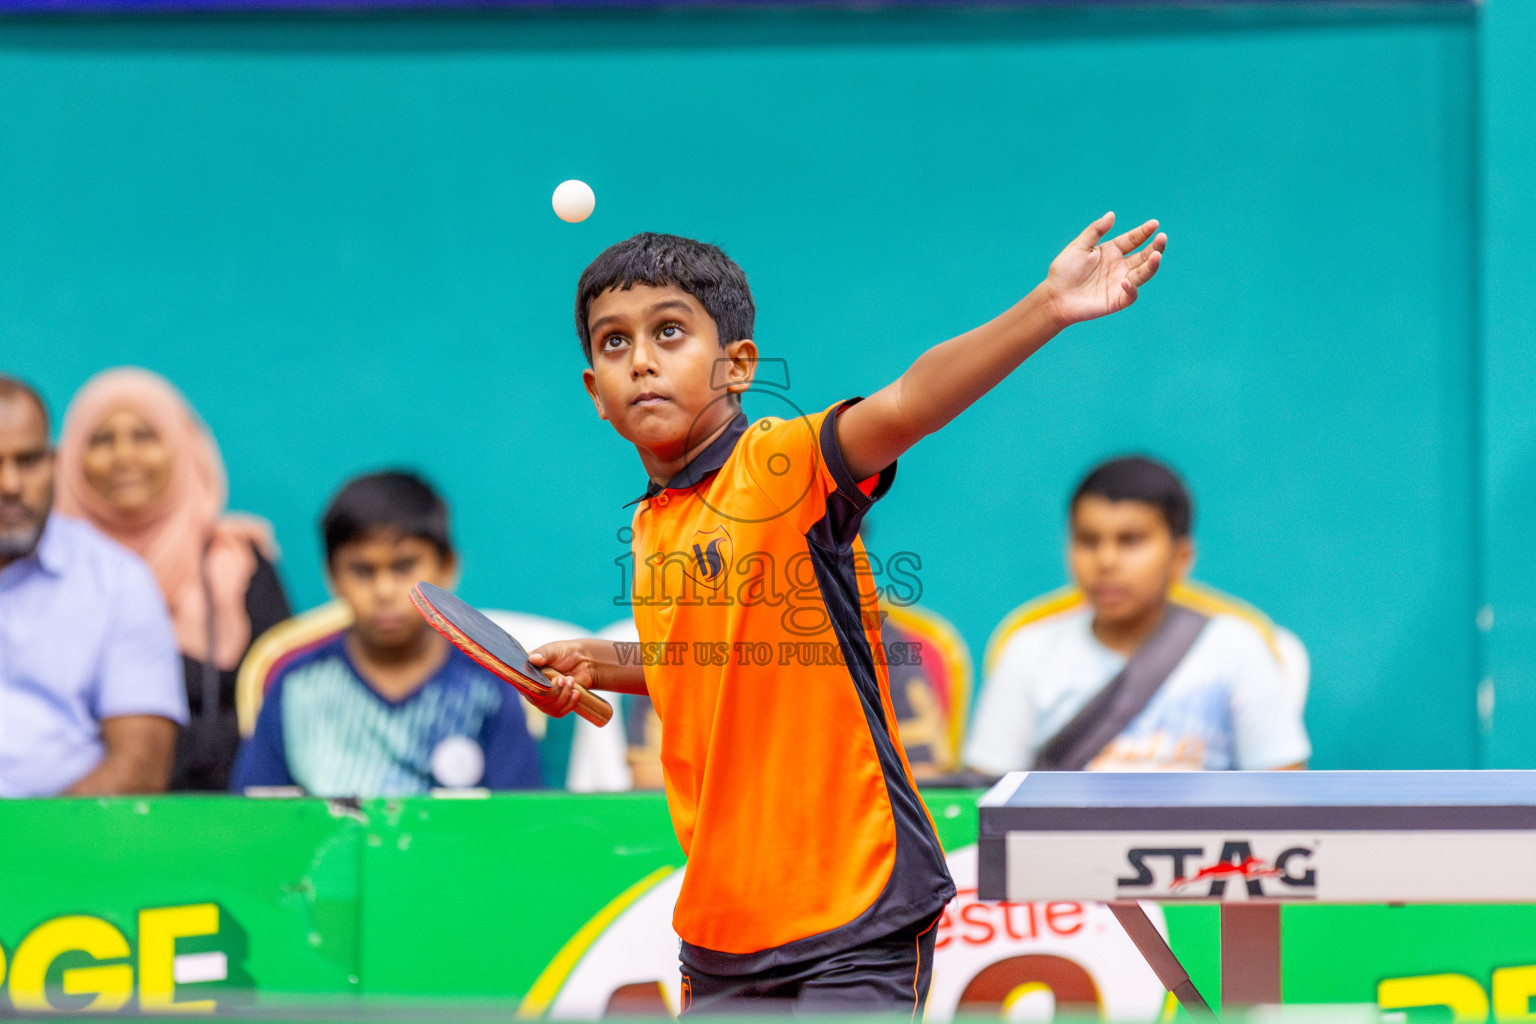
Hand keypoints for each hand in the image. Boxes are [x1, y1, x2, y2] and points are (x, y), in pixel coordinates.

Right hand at [526, 639, 595, 717]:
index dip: (534, 686)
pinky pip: (558, 712)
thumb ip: (543, 654)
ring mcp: (544, 699)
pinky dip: (568, 704)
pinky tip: (576, 693)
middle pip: (536, 700)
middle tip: (563, 678)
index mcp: (528, 673)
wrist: (585, 660)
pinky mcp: (556, 705)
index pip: (522, 685)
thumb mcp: (554, 650)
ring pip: (548, 708)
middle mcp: (533, 688)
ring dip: (563, 696)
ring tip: (571, 680)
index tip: (550, 680)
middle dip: (553, 691)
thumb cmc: (565, 653)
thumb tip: (532, 659)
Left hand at [1043, 212, 1165, 327]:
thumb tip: (1112, 214)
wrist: (1055, 297)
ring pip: (1143, 274)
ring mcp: (1120, 283)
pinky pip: (1131, 294)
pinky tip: (1126, 280)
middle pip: (1143, 256)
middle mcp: (1119, 266)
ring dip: (1152, 265)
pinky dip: (1132, 288)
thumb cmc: (1064, 271)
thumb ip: (1095, 231)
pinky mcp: (1117, 300)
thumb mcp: (1079, 246)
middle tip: (1162, 238)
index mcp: (1111, 251)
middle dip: (1155, 247)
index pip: (1133, 240)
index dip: (1144, 232)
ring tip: (1157, 255)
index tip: (1154, 224)